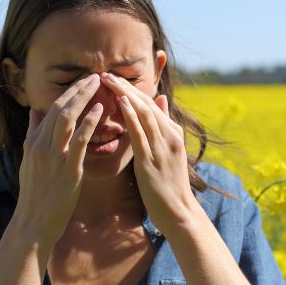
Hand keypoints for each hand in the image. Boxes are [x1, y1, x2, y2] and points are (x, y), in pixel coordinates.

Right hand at [11, 74, 103, 246]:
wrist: (33, 223)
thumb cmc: (36, 195)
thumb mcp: (29, 161)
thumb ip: (33, 134)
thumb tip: (35, 110)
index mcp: (33, 142)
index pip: (52, 109)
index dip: (69, 93)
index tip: (83, 81)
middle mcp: (41, 145)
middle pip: (59, 108)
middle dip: (77, 89)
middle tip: (94, 75)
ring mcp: (53, 156)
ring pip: (67, 118)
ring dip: (83, 98)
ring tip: (98, 84)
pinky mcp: (67, 169)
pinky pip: (79, 140)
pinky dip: (89, 122)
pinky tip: (100, 110)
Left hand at [100, 72, 197, 231]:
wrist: (178, 211)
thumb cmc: (169, 184)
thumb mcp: (168, 151)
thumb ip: (163, 125)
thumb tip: (160, 100)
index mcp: (173, 133)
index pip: (151, 104)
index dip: (132, 89)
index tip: (114, 77)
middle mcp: (170, 136)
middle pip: (146, 104)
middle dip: (126, 87)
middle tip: (107, 72)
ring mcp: (162, 148)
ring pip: (143, 114)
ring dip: (125, 95)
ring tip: (109, 80)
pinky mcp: (152, 161)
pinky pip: (140, 134)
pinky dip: (130, 116)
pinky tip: (120, 102)